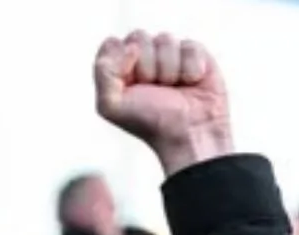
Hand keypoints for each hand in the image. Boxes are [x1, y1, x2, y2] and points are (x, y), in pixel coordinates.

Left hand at [94, 31, 232, 175]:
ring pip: (164, 39)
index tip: (129, 82)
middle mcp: (142, 57)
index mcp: (118, 68)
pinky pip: (189, 45)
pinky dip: (190, 68)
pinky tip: (191, 83)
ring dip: (168, 70)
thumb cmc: (149, 123)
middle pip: (138, 37)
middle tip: (153, 89)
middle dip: (145, 66)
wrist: (190, 134)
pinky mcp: (194, 53)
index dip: (120, 60)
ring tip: (172, 88)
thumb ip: (103, 74)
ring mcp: (168, 54)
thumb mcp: (111, 106)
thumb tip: (131, 46)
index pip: (112, 45)